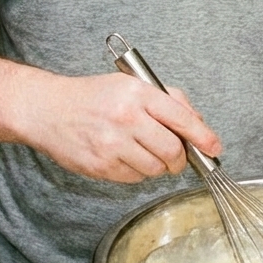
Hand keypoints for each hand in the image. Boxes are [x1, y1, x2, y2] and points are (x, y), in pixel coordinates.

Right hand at [13, 70, 221, 182]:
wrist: (48, 110)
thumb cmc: (93, 96)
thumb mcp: (131, 84)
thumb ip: (168, 100)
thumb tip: (198, 123)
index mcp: (138, 94)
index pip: (182, 119)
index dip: (203, 136)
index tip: (214, 146)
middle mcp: (127, 118)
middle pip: (173, 150)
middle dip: (180, 158)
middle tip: (177, 156)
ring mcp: (112, 144)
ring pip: (156, 168)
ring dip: (158, 165)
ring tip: (144, 151)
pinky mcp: (101, 166)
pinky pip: (135, 178)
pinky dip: (137, 171)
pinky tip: (125, 156)